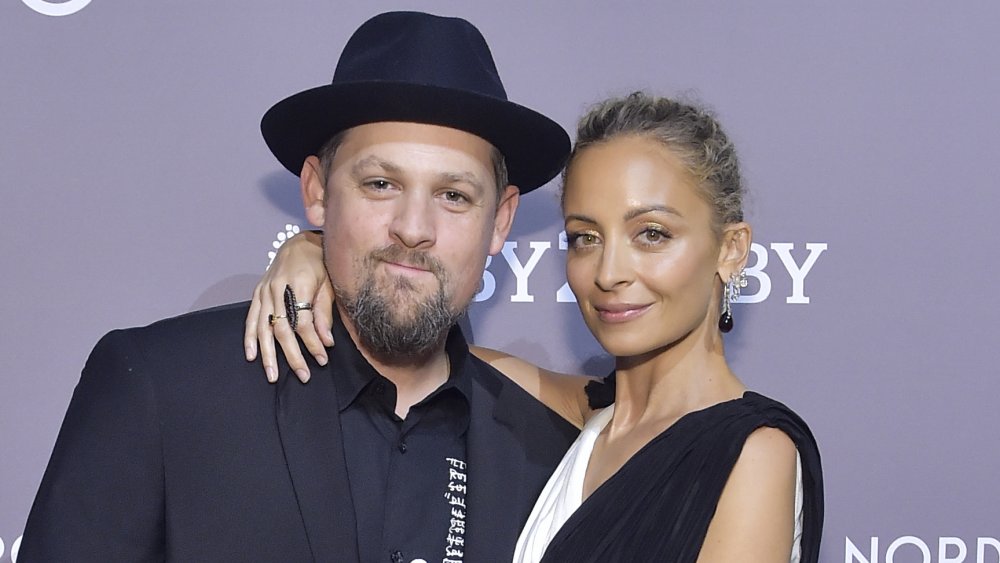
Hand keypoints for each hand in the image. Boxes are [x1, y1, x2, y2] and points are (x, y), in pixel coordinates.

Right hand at [244, 230, 333, 382]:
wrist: (301, 241)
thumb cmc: (320, 262)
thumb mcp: (329, 284)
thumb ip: (324, 313)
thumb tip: (326, 342)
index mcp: (299, 284)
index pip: (303, 323)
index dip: (312, 344)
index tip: (322, 359)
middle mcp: (278, 288)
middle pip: (282, 329)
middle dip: (292, 356)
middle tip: (303, 376)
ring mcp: (265, 290)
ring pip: (263, 328)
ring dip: (268, 354)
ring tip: (272, 375)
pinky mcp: (258, 292)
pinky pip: (252, 318)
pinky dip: (250, 338)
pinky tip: (252, 355)